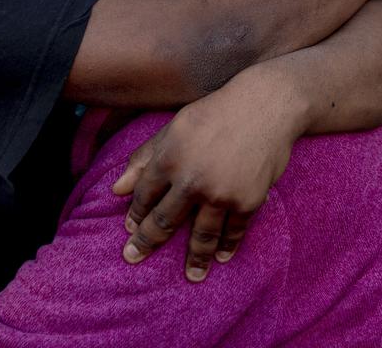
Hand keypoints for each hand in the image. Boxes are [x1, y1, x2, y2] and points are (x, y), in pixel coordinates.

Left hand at [112, 78, 299, 282]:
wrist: (266, 105)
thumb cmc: (215, 113)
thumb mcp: (174, 127)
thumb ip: (143, 158)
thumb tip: (115, 190)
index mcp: (169, 158)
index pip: (144, 196)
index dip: (135, 215)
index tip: (130, 231)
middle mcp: (191, 180)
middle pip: (165, 221)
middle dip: (147, 243)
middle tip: (134, 258)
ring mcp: (220, 193)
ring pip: (201, 235)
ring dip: (194, 259)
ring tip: (191, 276)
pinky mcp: (247, 200)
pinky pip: (234, 231)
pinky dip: (227, 246)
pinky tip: (221, 257)